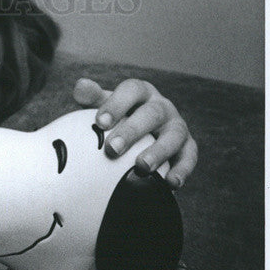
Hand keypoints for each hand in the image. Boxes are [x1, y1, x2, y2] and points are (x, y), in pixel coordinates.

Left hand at [73, 77, 197, 187]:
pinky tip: (171, 183)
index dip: (116, 105)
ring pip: (174, 135)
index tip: (100, 123)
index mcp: (140, 94)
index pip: (131, 90)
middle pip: (152, 114)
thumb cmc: (118, 121)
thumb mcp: (105, 108)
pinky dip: (182, 169)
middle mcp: (161, 107)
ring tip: (142, 167)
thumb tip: (80, 87)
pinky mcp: (187, 148)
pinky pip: (189, 157)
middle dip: (133, 131)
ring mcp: (176, 127)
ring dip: (159, 151)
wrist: (140, 140)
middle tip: (113, 149)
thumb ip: (93, 99)